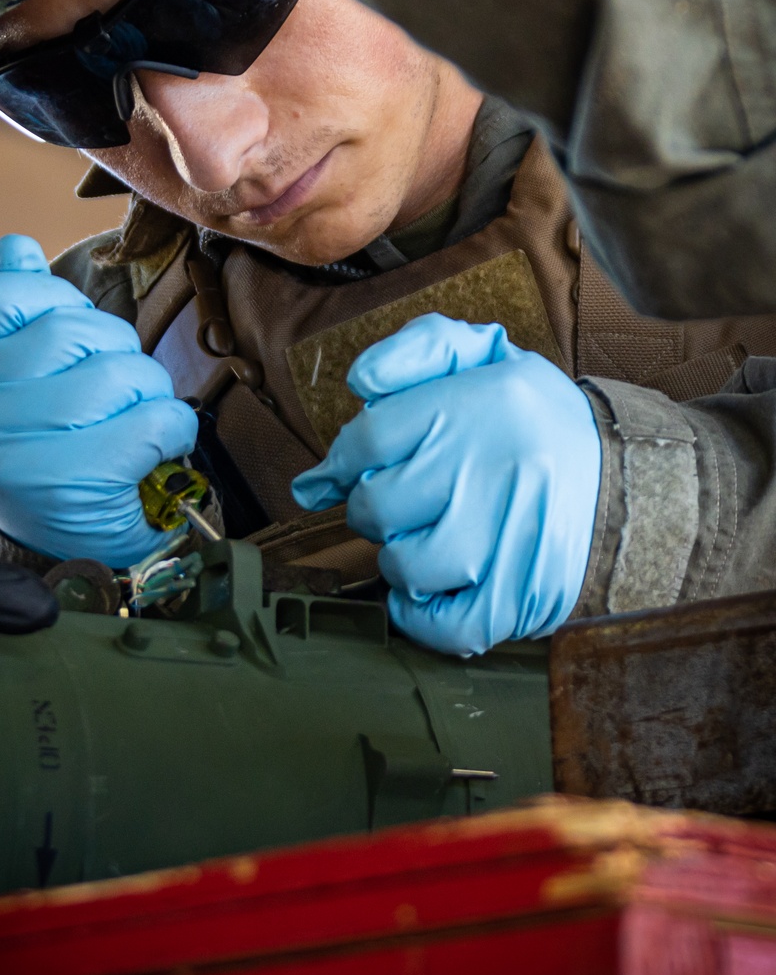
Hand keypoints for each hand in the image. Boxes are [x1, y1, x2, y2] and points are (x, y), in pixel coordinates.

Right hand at [0, 235, 196, 565]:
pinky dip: (171, 429)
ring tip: (131, 422)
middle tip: (116, 396)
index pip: (8, 291)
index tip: (70, 349)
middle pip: (79, 330)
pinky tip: (156, 446)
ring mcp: (12, 448)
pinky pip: (152, 421)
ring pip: (121, 371)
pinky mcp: (67, 485)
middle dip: (120, 355)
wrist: (59, 555)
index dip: (61, 307)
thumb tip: (16, 246)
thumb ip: (14, 309)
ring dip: (148, 393)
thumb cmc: (41, 453)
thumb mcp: (10, 380)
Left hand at [291, 314, 600, 654]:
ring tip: (423, 537)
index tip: (339, 471)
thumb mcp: (489, 358)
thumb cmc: (538, 420)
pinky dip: (422, 615)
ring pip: (403, 564)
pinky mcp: (523, 597)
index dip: (342, 458)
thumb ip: (420, 349)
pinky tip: (430, 588)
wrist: (635, 483)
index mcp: (484, 403)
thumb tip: (359, 381)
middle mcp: (496, 469)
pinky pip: (443, 625)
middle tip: (396, 499)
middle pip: (377, 503)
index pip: (369, 437)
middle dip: (372, 505)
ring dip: (398, 556)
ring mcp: (510, 539)